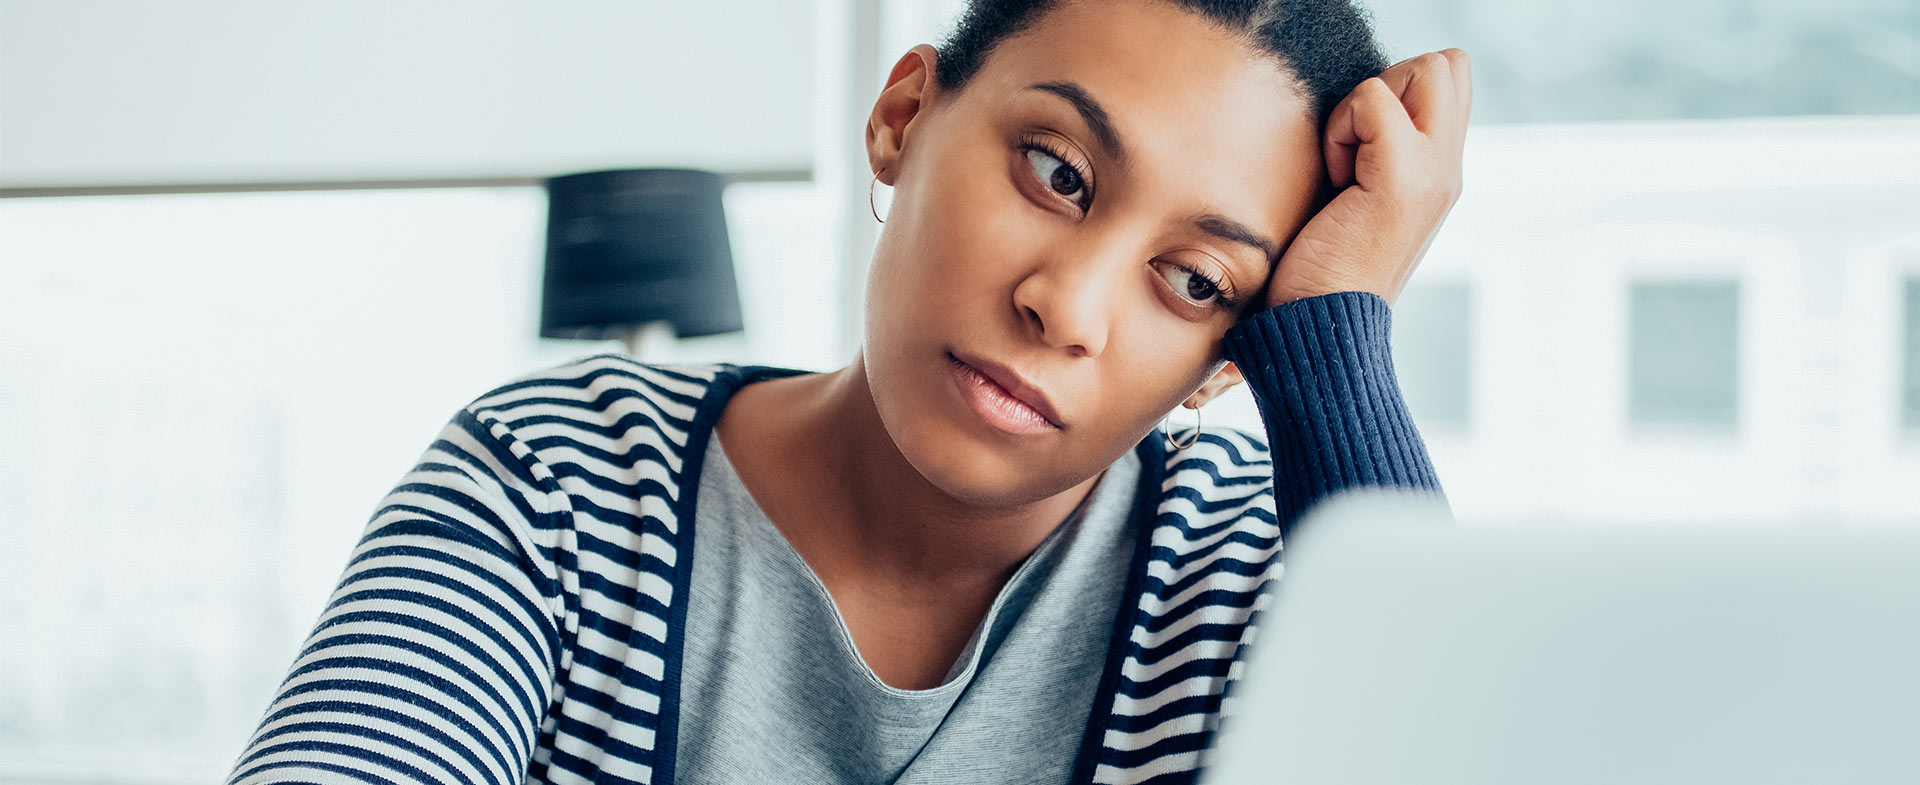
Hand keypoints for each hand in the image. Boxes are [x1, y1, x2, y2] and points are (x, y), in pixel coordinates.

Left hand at [1263, 48, 1472, 308]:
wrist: (1321, 330)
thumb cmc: (1318, 274)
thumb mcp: (1356, 202)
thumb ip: (1372, 154)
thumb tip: (1356, 109)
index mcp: (1440, 173)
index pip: (1451, 80)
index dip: (1400, 90)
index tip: (1361, 149)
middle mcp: (1448, 169)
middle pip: (1449, 64)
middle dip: (1392, 84)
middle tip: (1357, 149)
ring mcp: (1433, 172)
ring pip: (1424, 69)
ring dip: (1366, 106)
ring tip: (1346, 168)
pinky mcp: (1402, 177)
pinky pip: (1374, 97)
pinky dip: (1343, 129)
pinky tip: (1335, 181)